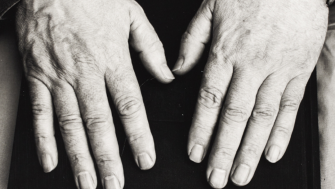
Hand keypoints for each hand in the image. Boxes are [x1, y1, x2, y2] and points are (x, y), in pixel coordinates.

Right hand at [16, 0, 173, 187]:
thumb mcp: (131, 15)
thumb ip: (151, 48)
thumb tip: (168, 74)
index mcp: (111, 59)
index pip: (129, 106)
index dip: (138, 136)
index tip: (145, 158)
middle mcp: (85, 73)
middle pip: (99, 123)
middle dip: (108, 157)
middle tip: (114, 183)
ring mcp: (58, 77)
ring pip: (71, 124)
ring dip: (79, 156)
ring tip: (87, 181)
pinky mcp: (37, 76)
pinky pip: (40, 112)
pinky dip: (44, 139)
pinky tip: (52, 160)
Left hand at [174, 0, 326, 187]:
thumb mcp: (210, 8)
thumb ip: (192, 41)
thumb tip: (177, 69)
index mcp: (226, 53)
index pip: (209, 100)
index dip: (201, 130)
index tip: (196, 153)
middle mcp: (251, 66)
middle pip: (234, 116)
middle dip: (224, 150)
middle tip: (217, 177)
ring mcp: (278, 70)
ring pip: (262, 118)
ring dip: (250, 149)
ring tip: (241, 174)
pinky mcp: (299, 70)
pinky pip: (290, 107)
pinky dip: (282, 132)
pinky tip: (272, 153)